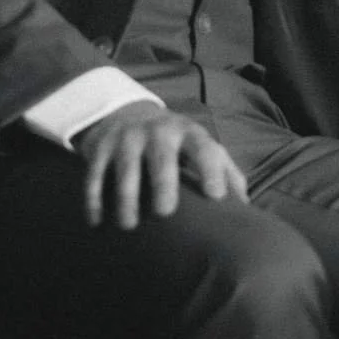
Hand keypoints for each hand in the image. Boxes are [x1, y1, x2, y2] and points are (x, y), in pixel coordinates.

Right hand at [75, 101, 247, 227]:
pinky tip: (96, 222)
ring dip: (126, 197)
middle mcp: (157, 132)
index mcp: (188, 133)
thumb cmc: (175, 143)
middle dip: (163, 183)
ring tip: (128, 225)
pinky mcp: (100, 148)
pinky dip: (93, 199)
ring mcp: (126, 139)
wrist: (126, 114)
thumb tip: (245, 205)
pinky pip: (94, 175)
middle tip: (165, 212)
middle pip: (161, 157)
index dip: (212, 170)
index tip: (216, 196)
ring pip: (125, 168)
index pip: (204, 149)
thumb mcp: (200, 146)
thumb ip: (225, 171)